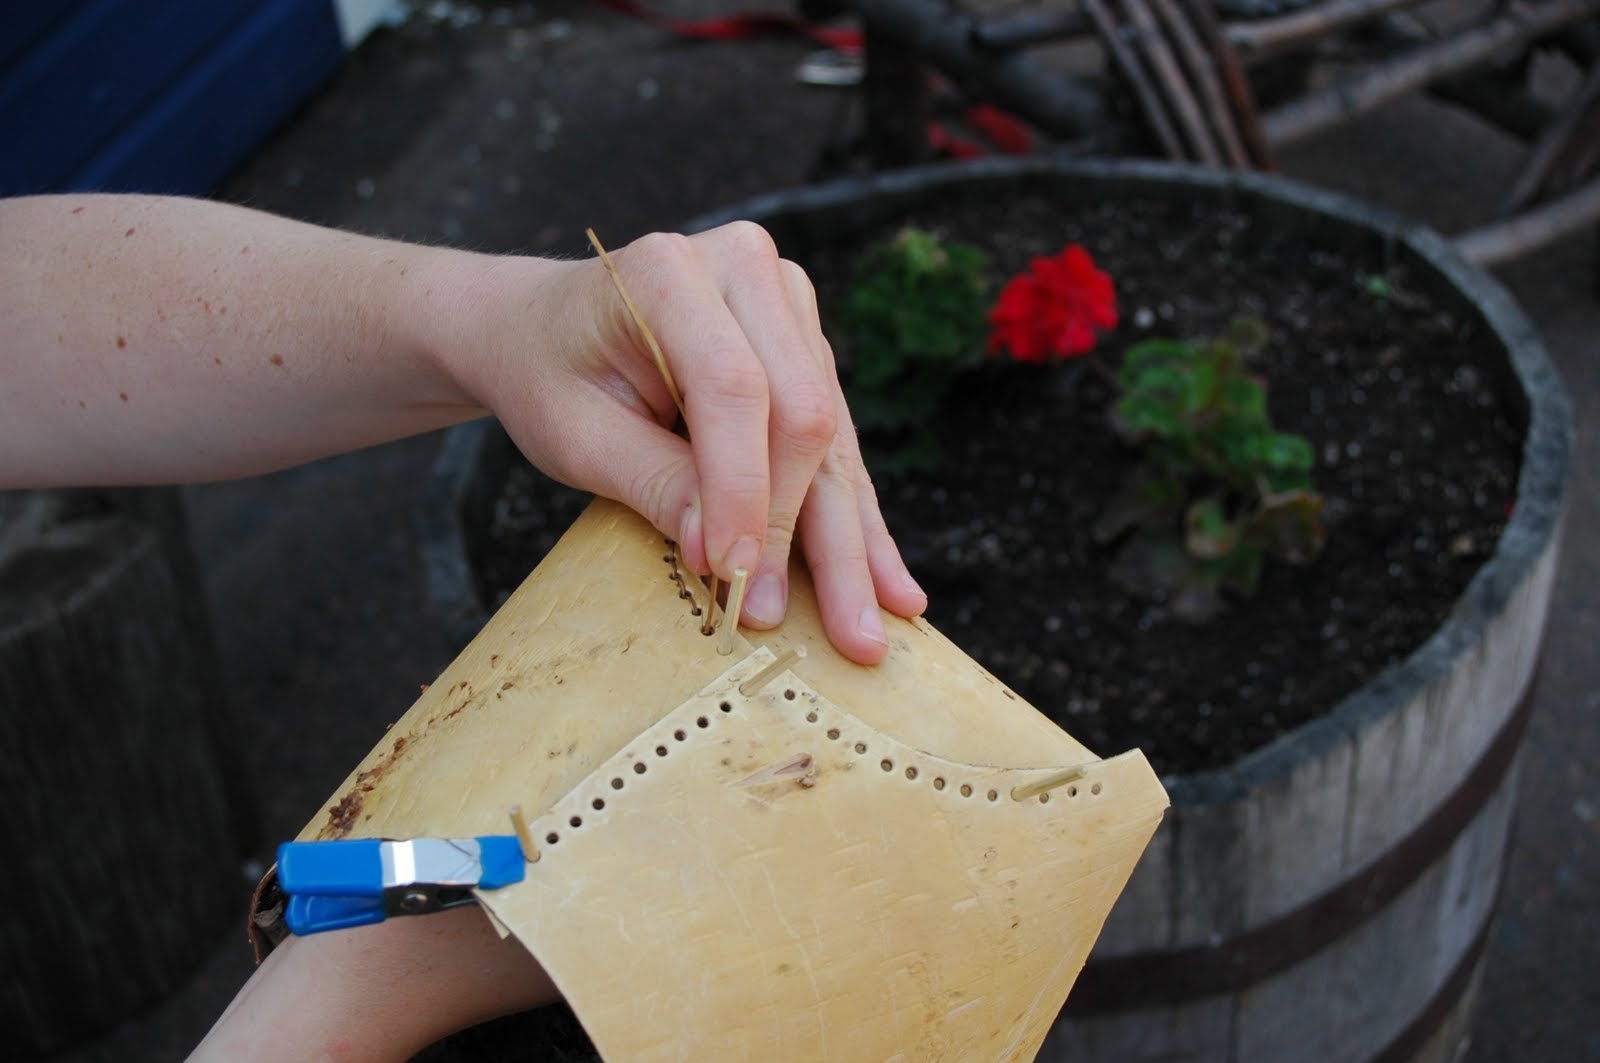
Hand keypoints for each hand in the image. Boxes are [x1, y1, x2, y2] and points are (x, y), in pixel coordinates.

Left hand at [457, 223, 926, 663]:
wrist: (544, 330)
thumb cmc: (549, 378)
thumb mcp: (574, 434)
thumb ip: (652, 481)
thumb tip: (728, 555)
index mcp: (671, 271)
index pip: (735, 389)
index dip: (745, 490)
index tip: (736, 577)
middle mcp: (745, 270)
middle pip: (801, 413)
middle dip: (812, 534)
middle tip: (836, 631)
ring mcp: (785, 303)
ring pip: (832, 438)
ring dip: (850, 541)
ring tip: (874, 625)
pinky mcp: (805, 344)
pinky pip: (836, 441)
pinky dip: (853, 518)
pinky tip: (889, 582)